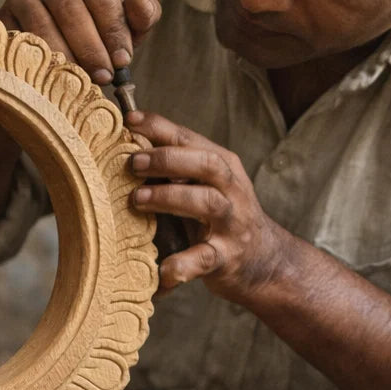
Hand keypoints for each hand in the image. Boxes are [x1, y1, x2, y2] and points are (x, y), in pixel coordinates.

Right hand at [0, 0, 160, 83]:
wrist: (49, 49)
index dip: (113, 31)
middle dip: (90, 48)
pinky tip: (51, 82)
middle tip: (103, 78)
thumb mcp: (123, 27)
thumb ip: (142, 17)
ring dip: (64, 59)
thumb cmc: (95, 35)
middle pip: (71, 11)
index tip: (122, 61)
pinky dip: (36, 63)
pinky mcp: (1, 19)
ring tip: (80, 83)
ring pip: (43, 28)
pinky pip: (19, 42)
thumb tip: (141, 6)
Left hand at [126, 110, 287, 299]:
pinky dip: (184, 263)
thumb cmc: (219, 214)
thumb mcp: (203, 183)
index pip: (189, 139)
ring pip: (206, 201)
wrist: (263, 258)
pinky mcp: (227, 257)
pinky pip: (205, 257)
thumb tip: (127, 142)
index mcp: (221, 165)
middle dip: (167, 159)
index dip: (160, 127)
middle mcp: (231, 189)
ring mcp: (232, 222)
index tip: (129, 121)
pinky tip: (163, 269)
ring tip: (137, 200)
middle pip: (205, 163)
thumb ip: (175, 166)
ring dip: (169, 197)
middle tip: (133, 163)